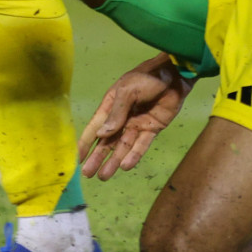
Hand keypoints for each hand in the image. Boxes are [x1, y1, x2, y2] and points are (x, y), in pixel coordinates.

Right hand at [78, 55, 189, 179]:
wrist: (174, 74)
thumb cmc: (147, 78)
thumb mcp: (127, 91)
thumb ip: (116, 113)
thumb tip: (101, 134)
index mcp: (110, 106)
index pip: (95, 128)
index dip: (85, 143)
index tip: (77, 158)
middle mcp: (121, 118)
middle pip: (107, 142)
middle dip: (97, 158)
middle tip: (88, 174)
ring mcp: (137, 125)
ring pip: (123, 147)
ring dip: (113, 161)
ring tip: (104, 176)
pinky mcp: (153, 129)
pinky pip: (142, 145)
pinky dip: (134, 156)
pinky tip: (126, 166)